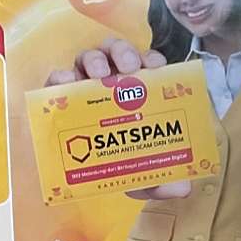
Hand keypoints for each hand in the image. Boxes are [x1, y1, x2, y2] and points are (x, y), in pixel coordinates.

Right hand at [44, 38, 193, 200]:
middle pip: (117, 52)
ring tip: (100, 76)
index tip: (156, 68)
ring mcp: (83, 85)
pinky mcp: (58, 96)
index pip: (146, 63)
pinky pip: (57, 78)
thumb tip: (183, 188)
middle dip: (124, 53)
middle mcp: (111, 81)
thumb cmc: (120, 167)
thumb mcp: (143, 176)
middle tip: (129, 69)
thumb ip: (163, 180)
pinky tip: (67, 82)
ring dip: (96, 59)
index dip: (152, 59)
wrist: (84, 179)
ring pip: (89, 57)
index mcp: (136, 90)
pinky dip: (62, 76)